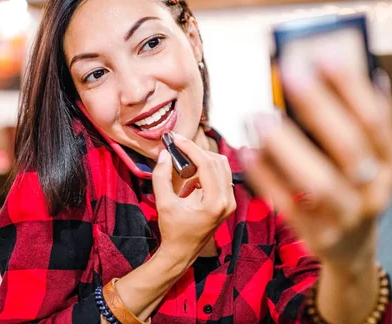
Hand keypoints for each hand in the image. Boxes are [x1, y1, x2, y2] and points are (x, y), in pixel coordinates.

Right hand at [152, 134, 235, 263]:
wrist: (182, 252)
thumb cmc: (173, 231)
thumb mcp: (164, 204)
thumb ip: (162, 177)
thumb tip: (165, 154)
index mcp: (215, 203)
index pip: (207, 164)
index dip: (191, 148)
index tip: (176, 139)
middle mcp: (228, 201)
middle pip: (217, 161)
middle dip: (196, 152)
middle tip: (178, 148)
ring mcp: (230, 202)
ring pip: (221, 167)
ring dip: (201, 162)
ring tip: (182, 169)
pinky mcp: (227, 202)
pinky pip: (220, 176)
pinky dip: (205, 172)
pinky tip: (190, 184)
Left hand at [242, 57, 391, 269]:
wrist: (352, 246)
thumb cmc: (350, 184)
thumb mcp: (363, 157)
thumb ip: (349, 120)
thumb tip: (328, 67)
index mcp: (391, 163)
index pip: (376, 120)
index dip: (351, 87)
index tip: (323, 53)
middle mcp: (376, 190)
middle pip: (349, 147)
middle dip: (318, 107)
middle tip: (288, 73)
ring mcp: (348, 217)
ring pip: (320, 182)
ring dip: (287, 146)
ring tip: (258, 117)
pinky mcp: (318, 237)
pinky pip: (289, 206)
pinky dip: (267, 177)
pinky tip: (248, 151)